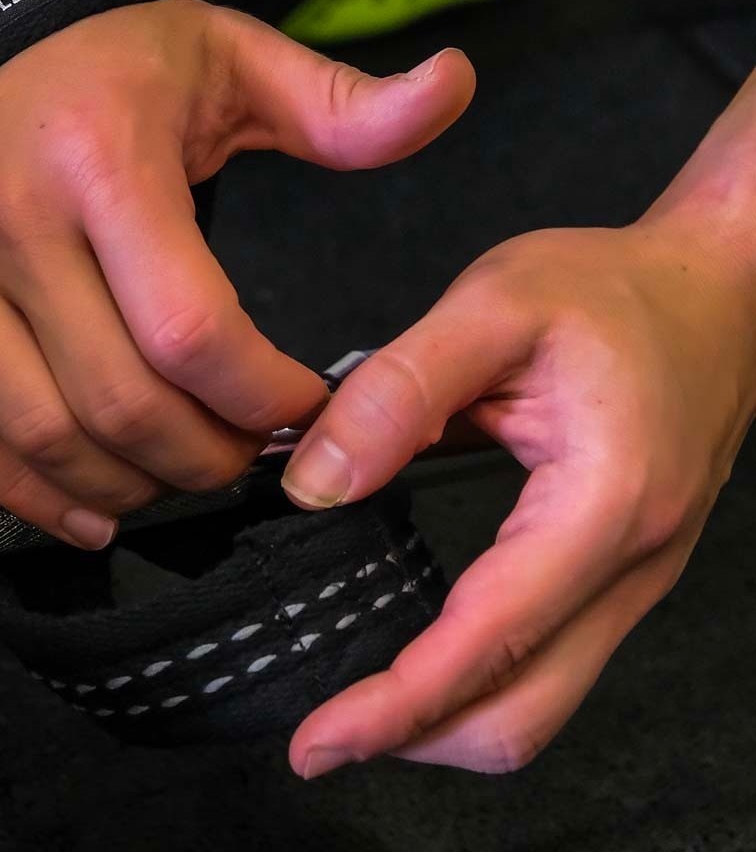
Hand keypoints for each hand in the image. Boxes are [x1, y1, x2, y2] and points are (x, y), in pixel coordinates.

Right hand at [0, 0, 473, 547]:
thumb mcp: (232, 57)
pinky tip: (94, 509)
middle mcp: (12, 225)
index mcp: (104, 162)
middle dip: (207, 456)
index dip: (262, 396)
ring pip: (44, 435)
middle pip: (122, 402)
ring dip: (131, 485)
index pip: (191, 330)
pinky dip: (33, 493)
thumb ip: (344, 103)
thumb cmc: (107, 51)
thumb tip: (453, 87)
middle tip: (250, 453)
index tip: (303, 402)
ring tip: (185, 474)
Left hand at [283, 217, 755, 775]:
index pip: (489, 637)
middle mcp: (633, 562)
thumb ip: (399, 392)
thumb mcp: (493, 307)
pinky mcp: (625, 568)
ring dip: (448, 719)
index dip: (397, 702)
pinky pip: (554, 658)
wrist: (710, 287)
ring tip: (362, 705)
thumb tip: (316, 482)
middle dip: (418, 738)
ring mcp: (638, 575)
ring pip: (543, 698)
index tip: (319, 740)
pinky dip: (482, 678)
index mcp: (604, 502)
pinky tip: (425, 654)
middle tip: (323, 737)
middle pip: (526, 710)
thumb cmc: (611, 289)